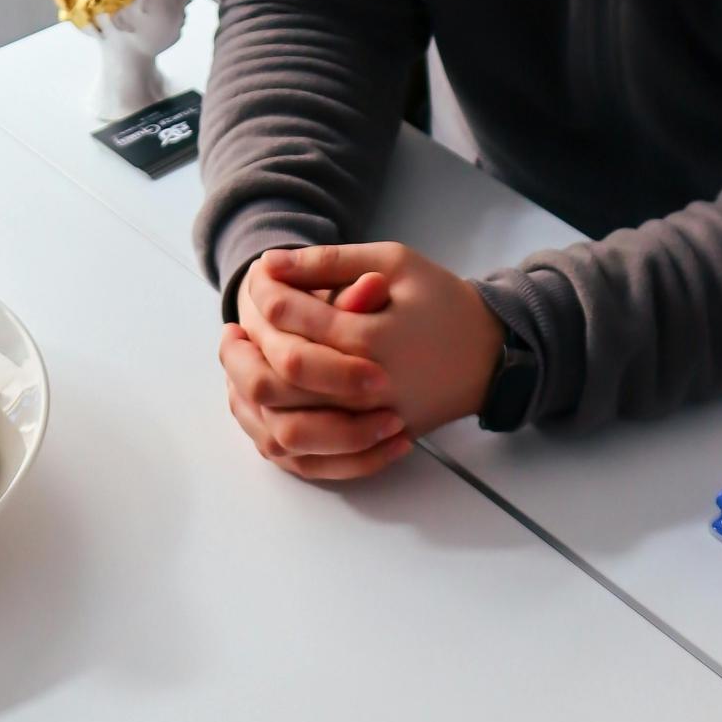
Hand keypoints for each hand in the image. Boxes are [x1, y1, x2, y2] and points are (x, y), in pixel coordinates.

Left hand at [226, 243, 504, 481]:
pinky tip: (264, 406)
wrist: (489, 353)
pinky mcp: (372, 446)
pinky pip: (313, 460)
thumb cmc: (440, 301)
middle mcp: (369, 390)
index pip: (292, 322)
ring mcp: (370, 425)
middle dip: (245, 355)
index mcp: (373, 338)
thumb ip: (330, 262)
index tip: (255, 282)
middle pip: (280, 382)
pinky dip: (280, 435)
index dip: (264, 299)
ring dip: (254, 399)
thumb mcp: (394, 261)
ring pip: (288, 429)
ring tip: (241, 367)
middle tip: (232, 331)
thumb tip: (270, 264)